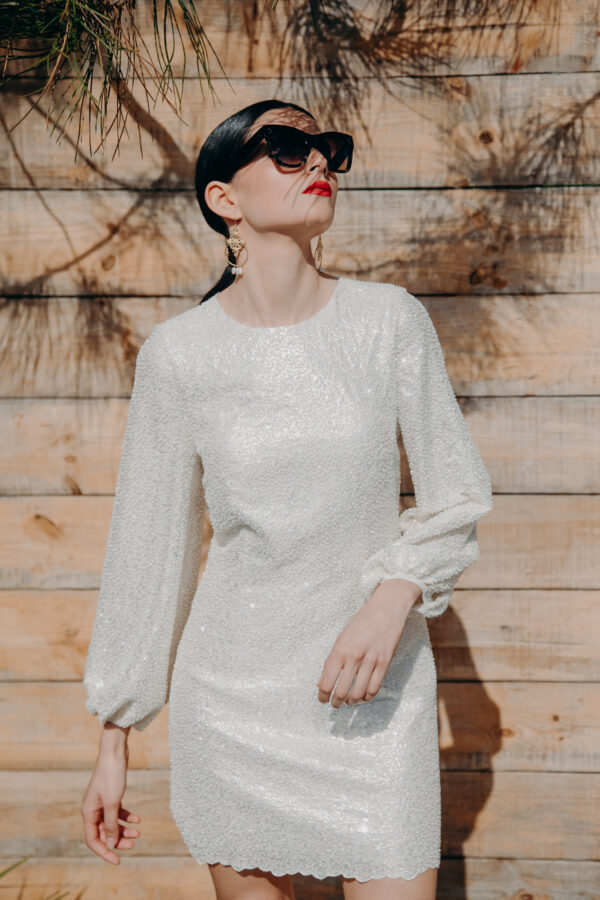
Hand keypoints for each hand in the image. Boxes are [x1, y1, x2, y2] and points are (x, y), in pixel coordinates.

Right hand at [81, 723, 141, 864]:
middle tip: (133, 844)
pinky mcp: (111, 794)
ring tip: (139, 832)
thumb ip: (110, 825)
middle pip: (103, 832)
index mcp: (88, 812)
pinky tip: (138, 819)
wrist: (115, 751)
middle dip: (117, 840)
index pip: (93, 840)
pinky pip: (117, 811)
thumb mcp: (113, 803)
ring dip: (124, 829)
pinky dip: (127, 816)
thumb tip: (109, 844)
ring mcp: (101, 802)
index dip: (104, 851)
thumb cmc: (111, 776)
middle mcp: (92, 809)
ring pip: (112, 823)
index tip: (118, 860)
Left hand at [316, 579, 420, 707]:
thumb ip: (333, 660)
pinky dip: (367, 697)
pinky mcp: (385, 663)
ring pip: (358, 693)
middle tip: (335, 705)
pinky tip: (363, 696)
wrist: (386, 608)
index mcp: (340, 649)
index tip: (322, 700)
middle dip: (336, 702)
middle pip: (341, 690)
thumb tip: (322, 682)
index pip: (327, 681)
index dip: (322, 695)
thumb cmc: (362, 622)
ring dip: (351, 701)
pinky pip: (374, 688)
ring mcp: (370, 660)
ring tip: (349, 701)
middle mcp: (354, 656)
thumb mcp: (342, 638)